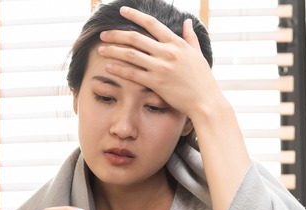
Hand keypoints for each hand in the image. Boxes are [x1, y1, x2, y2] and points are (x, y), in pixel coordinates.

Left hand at [97, 6, 226, 120]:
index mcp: (176, 43)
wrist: (205, 101)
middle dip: (116, 34)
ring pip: (130, 54)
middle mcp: (167, 52)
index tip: (122, 11)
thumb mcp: (198, 54)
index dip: (135, 16)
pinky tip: (108, 66)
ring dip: (113, 50)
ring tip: (100, 49)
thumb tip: (187, 21)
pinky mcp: (156, 83)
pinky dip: (118, 69)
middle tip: (103, 34)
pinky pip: (132, 73)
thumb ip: (190, 37)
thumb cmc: (203, 79)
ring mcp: (161, 67)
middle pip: (135, 38)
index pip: (152, 24)